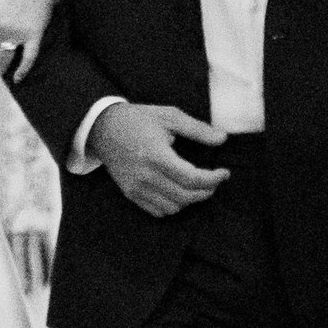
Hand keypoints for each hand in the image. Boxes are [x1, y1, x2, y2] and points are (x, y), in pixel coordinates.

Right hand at [94, 101, 228, 218]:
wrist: (103, 127)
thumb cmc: (138, 119)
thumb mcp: (169, 116)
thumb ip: (197, 129)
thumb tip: (222, 138)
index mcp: (157, 156)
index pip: (192, 179)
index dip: (213, 179)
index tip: (224, 173)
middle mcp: (146, 176)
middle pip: (185, 197)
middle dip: (206, 191)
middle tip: (214, 180)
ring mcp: (136, 188)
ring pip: (173, 207)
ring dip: (189, 200)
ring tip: (196, 185)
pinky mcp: (130, 194)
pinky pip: (157, 211)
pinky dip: (172, 206)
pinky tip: (177, 191)